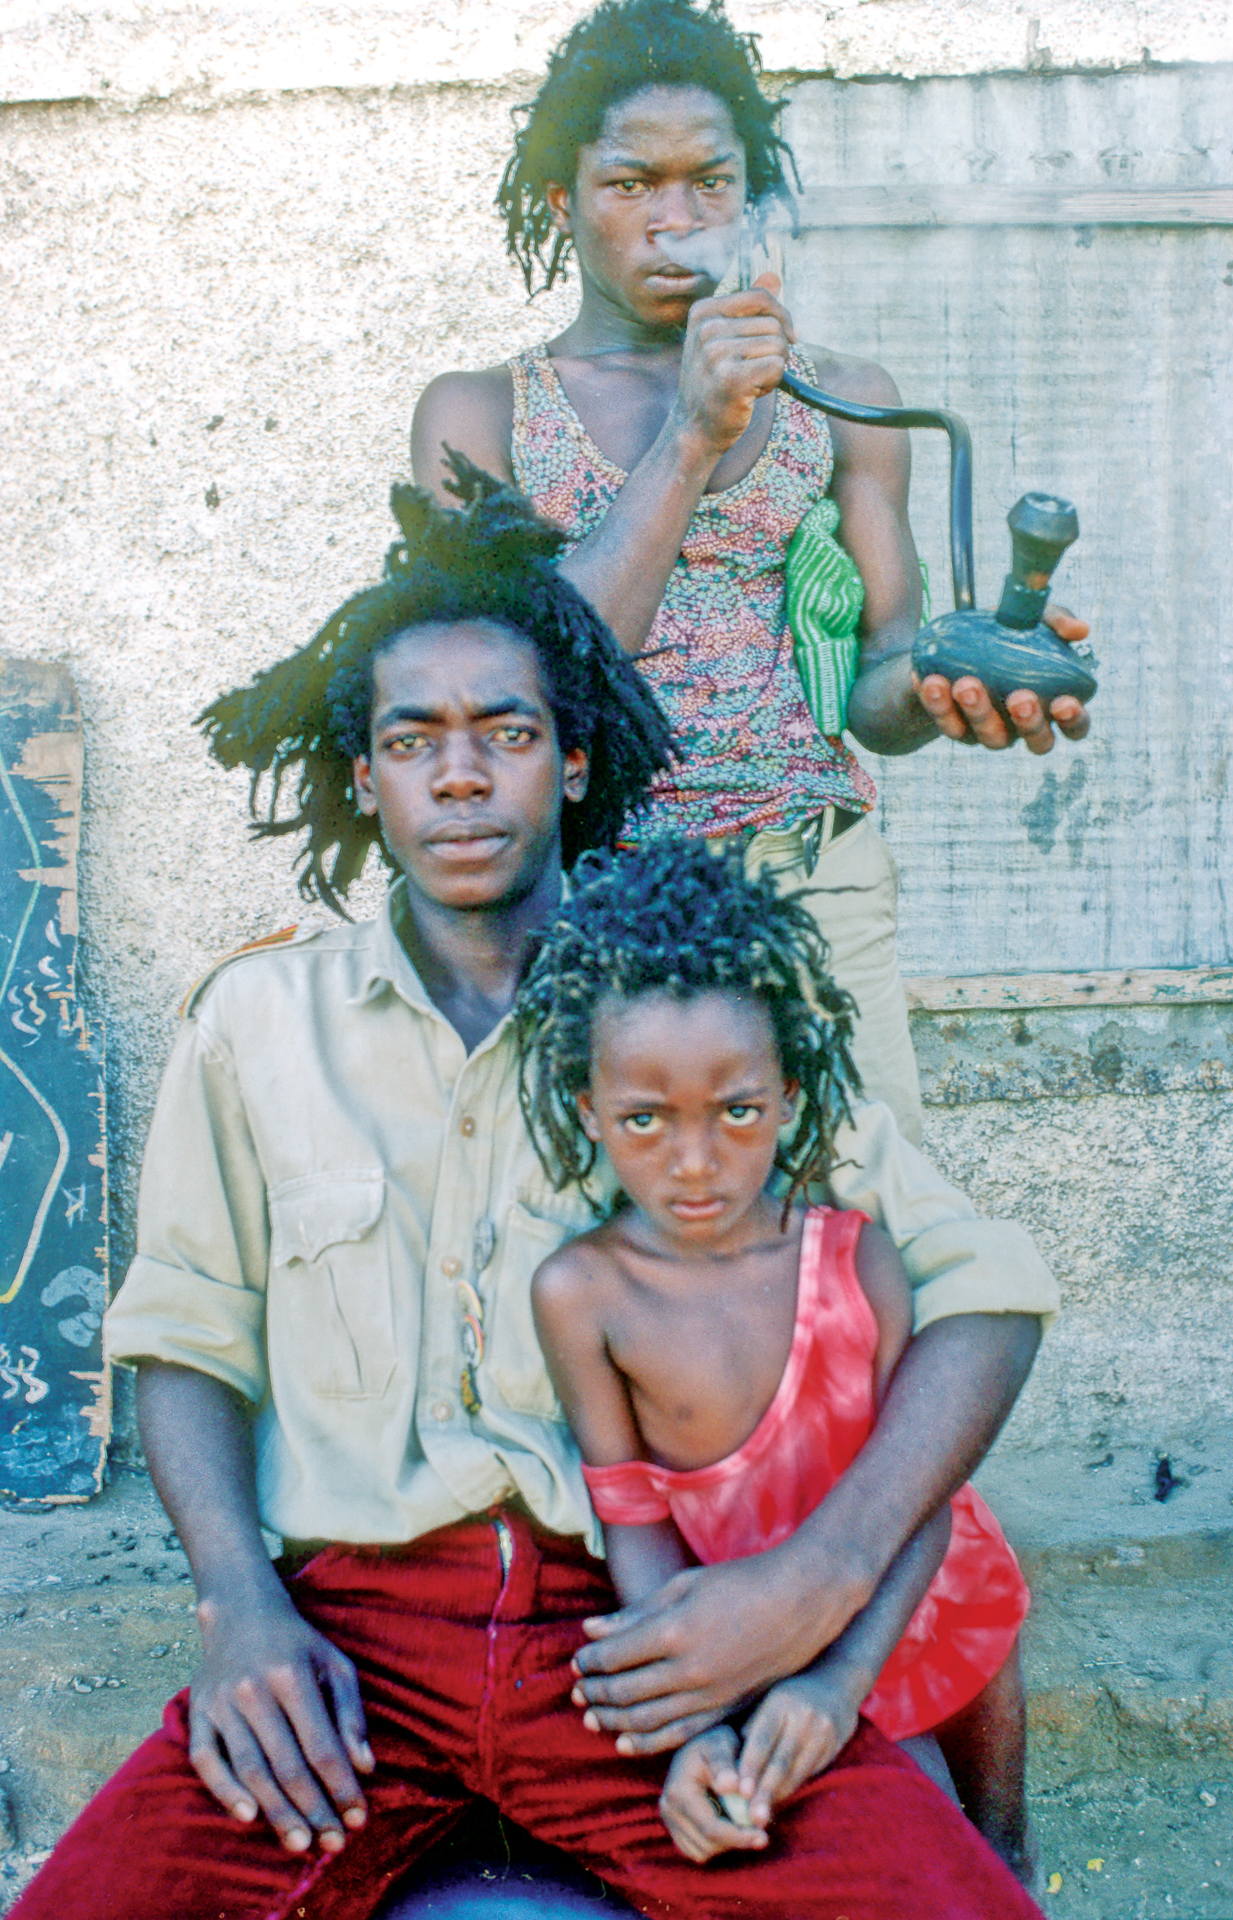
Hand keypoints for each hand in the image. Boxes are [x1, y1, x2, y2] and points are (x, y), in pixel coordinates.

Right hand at [189, 1585, 373, 1852]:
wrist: (239, 1612)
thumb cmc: (297, 1644)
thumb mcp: (335, 1664)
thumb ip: (352, 1713)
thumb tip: (365, 1766)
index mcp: (292, 1675)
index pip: (322, 1746)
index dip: (342, 1787)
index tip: (359, 1817)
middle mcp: (253, 1690)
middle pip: (287, 1765)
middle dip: (313, 1809)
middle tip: (332, 1844)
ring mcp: (221, 1703)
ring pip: (250, 1769)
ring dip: (276, 1812)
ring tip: (299, 1843)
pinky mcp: (198, 1712)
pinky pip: (206, 1760)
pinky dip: (224, 1791)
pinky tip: (248, 1816)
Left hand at [571, 1552, 862, 1754]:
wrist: (800, 1601)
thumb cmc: (740, 1582)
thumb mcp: (684, 1585)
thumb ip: (636, 1613)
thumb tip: (591, 1630)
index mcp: (676, 1630)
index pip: (616, 1655)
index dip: (590, 1660)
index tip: (577, 1660)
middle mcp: (691, 1670)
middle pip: (626, 1691)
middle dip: (595, 1692)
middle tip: (576, 1690)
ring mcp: (711, 1694)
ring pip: (647, 1720)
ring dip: (613, 1721)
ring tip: (590, 1717)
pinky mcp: (728, 1709)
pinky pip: (680, 1736)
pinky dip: (647, 1743)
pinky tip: (624, 1743)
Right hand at [658, 1725, 769, 1861]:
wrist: (704, 1745)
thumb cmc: (717, 1743)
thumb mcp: (723, 1744)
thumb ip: (725, 1764)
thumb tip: (729, 1786)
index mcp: (678, 1790)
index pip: (711, 1829)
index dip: (739, 1837)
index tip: (764, 1837)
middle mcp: (668, 1807)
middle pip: (708, 1844)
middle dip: (735, 1840)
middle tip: (759, 1828)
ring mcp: (668, 1819)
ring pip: (704, 1851)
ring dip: (726, 1842)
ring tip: (741, 1817)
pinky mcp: (674, 1828)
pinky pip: (698, 1851)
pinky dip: (716, 1843)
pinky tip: (727, 1821)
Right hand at [674, 273, 794, 459]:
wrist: (694, 429)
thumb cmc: (713, 383)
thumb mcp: (723, 338)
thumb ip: (747, 308)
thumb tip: (774, 276)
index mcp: (703, 311)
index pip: (760, 296)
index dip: (781, 316)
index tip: (786, 336)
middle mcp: (707, 328)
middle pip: (773, 324)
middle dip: (776, 349)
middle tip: (755, 370)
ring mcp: (716, 353)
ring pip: (778, 346)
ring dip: (774, 368)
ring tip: (750, 382)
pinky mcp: (731, 379)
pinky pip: (776, 367)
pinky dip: (773, 382)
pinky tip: (752, 393)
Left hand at [735, 1668, 861, 1824]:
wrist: (836, 1684)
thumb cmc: (789, 1696)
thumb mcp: (768, 1701)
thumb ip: (751, 1729)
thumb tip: (730, 1766)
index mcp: (781, 1702)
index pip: (763, 1739)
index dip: (751, 1767)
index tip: (741, 1792)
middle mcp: (804, 1718)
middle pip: (781, 1762)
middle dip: (765, 1791)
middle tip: (752, 1817)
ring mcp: (823, 1734)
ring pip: (797, 1772)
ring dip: (779, 1795)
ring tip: (762, 1815)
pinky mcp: (834, 1747)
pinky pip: (809, 1773)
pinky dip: (793, 1786)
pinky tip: (779, 1798)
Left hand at [913, 604, 1091, 752]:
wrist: (949, 646)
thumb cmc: (1002, 635)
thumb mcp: (1026, 619)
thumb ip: (1054, 620)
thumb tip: (1080, 630)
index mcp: (1052, 706)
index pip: (1075, 726)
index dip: (1074, 720)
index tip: (1065, 703)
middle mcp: (1024, 727)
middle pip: (1038, 742)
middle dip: (1030, 723)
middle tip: (1019, 697)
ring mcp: (990, 732)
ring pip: (990, 737)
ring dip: (979, 712)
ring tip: (966, 684)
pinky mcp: (956, 729)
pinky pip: (948, 723)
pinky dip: (937, 703)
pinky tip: (929, 680)